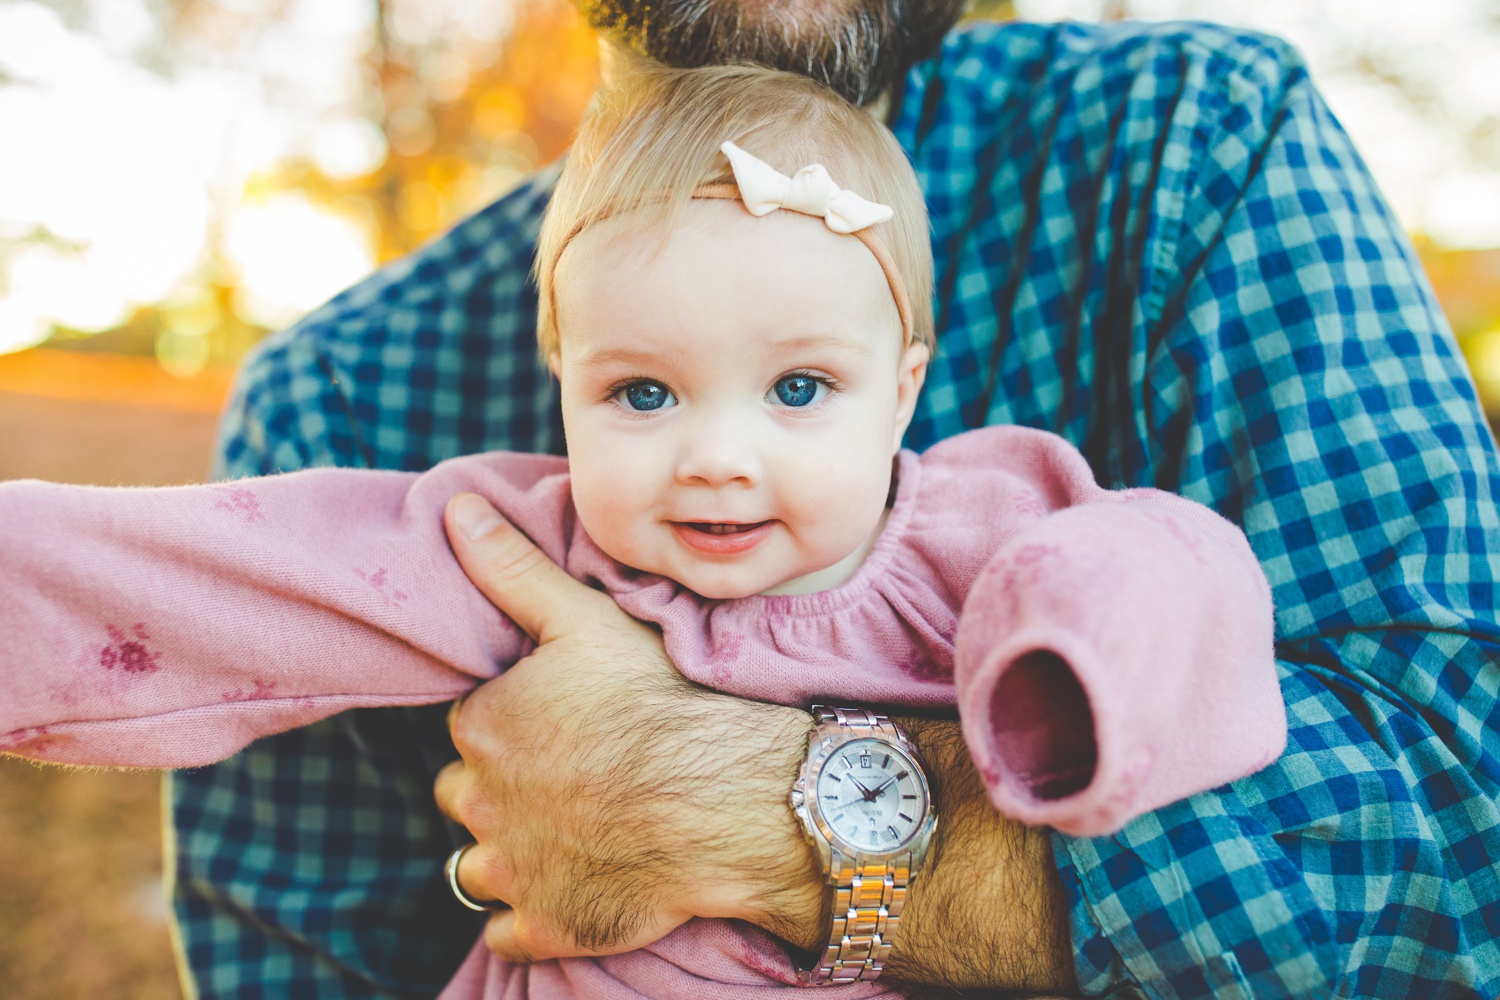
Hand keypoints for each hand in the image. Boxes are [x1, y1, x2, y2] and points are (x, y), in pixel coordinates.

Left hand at [433, 494, 826, 963]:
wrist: (722, 797)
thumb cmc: (657, 700)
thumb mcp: (583, 618)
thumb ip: (513, 569)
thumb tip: (456, 510)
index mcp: (483, 725)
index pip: (473, 723)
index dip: (513, 721)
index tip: (558, 721)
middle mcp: (481, 801)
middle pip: (466, 794)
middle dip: (499, 787)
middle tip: (566, 777)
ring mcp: (511, 869)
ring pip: (479, 864)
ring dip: (508, 853)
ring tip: (568, 834)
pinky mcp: (544, 925)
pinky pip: (507, 930)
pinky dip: (528, 916)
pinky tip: (570, 889)